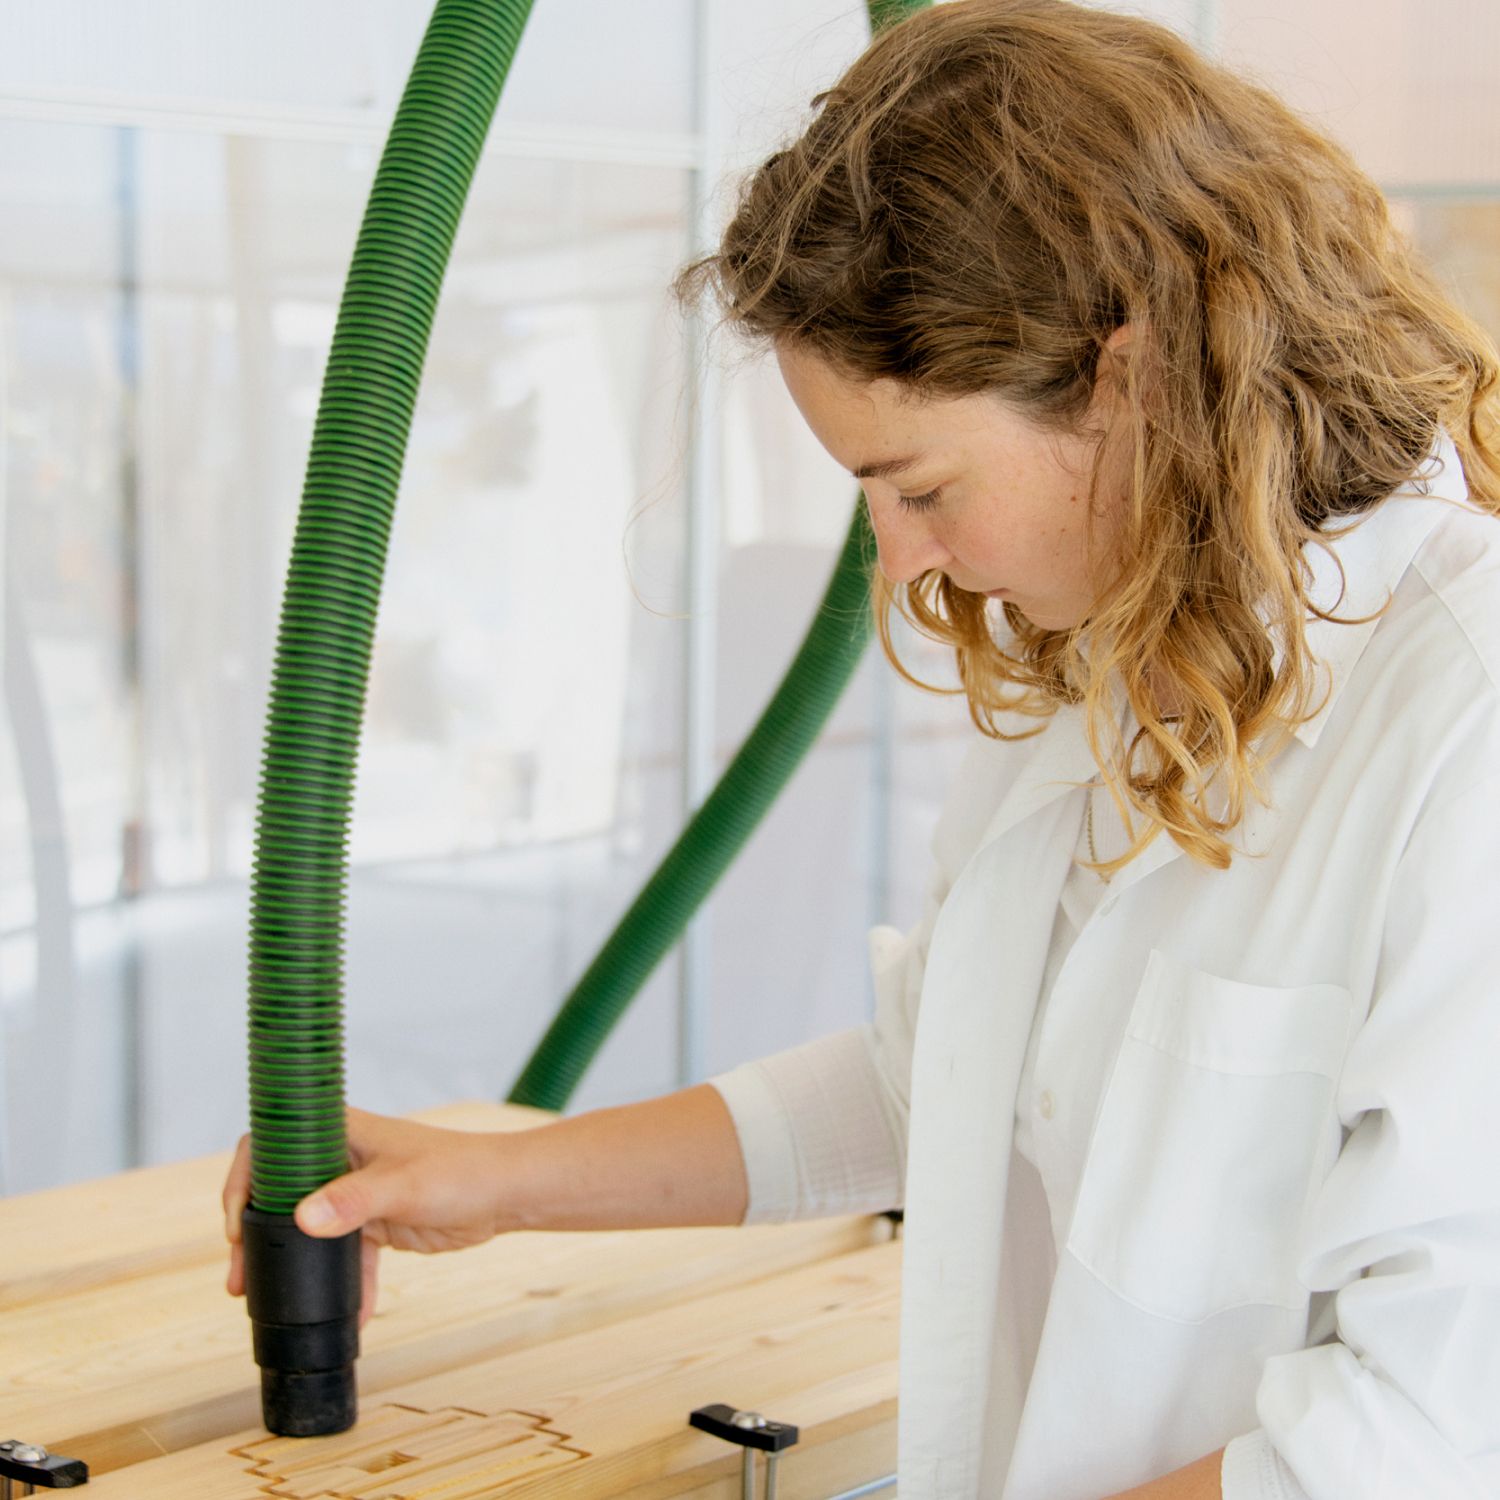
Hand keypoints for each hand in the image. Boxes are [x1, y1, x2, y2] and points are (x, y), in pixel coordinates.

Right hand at [223, 1106, 517, 1327]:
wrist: (504, 1195)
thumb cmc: (460, 1172)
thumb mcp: (403, 1186)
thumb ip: (354, 1201)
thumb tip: (303, 1218)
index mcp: (341, 1132)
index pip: (271, 1144)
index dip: (245, 1180)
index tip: (239, 1226)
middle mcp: (341, 1157)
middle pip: (280, 1192)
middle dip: (256, 1233)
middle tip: (239, 1277)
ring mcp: (355, 1190)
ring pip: (306, 1227)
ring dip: (288, 1261)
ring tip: (262, 1299)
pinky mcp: (374, 1221)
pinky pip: (342, 1254)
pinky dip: (338, 1281)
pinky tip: (343, 1316)